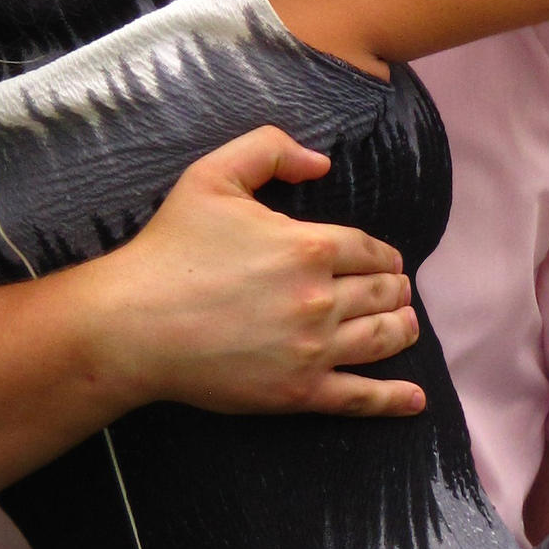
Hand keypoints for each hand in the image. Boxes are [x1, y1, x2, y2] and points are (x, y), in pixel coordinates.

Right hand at [93, 128, 425, 419]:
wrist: (133, 324)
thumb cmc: (169, 249)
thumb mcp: (212, 175)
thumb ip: (270, 149)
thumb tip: (321, 162)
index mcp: (307, 246)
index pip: (370, 250)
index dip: (383, 255)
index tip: (384, 261)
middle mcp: (320, 298)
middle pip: (384, 294)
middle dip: (395, 290)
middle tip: (394, 293)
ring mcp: (313, 349)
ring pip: (384, 339)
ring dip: (403, 329)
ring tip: (405, 326)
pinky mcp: (298, 392)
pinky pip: (361, 398)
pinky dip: (394, 399)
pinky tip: (414, 399)